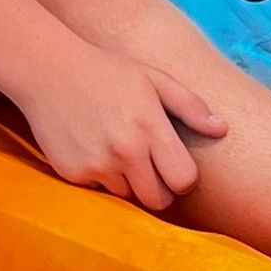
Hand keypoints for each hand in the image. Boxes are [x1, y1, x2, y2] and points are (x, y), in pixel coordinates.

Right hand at [11, 40, 227, 209]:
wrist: (48, 71)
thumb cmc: (108, 72)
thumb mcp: (155, 78)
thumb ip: (191, 106)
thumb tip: (222, 130)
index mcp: (150, 129)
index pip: (183, 181)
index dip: (184, 178)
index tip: (176, 166)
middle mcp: (124, 152)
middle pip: (158, 200)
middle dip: (160, 189)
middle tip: (153, 167)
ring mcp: (96, 166)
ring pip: (128, 196)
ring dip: (129, 182)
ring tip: (118, 149)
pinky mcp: (72, 174)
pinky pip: (98, 189)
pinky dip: (101, 176)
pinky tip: (94, 148)